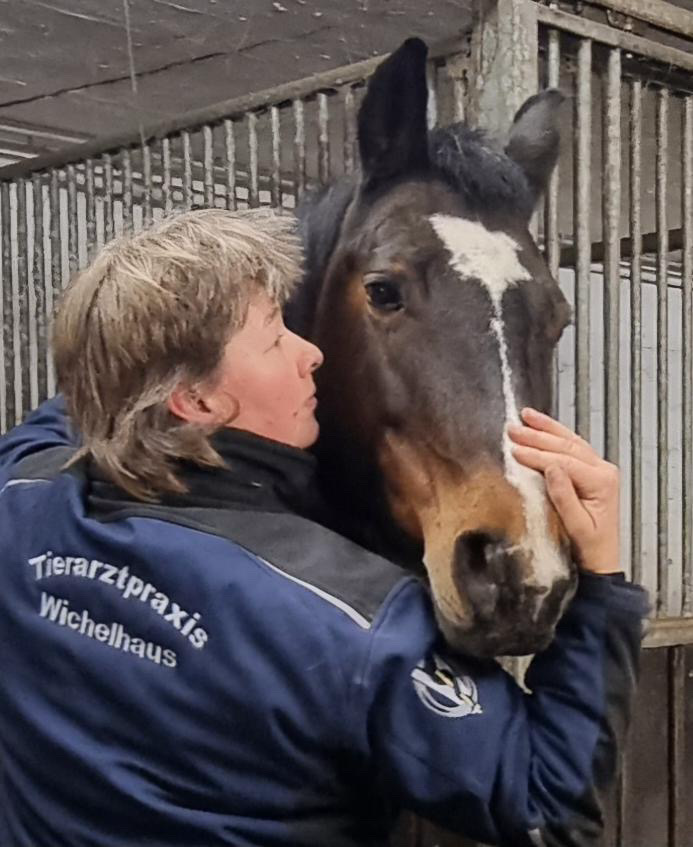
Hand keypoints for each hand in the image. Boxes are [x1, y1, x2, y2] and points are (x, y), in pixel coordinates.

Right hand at [507, 408, 619, 573]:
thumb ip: (565, 497)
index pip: (564, 462)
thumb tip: (551, 468)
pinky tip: (541, 426)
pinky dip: (555, 434)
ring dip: (546, 428)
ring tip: (525, 416)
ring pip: (570, 440)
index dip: (537, 455)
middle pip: (567, 446)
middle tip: (512, 429)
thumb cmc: (589, 548)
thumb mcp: (576, 527)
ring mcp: (599, 468)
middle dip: (538, 436)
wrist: (600, 561)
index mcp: (602, 482)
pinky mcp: (591, 471)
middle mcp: (604, 471)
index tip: (514, 450)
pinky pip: (572, 446)